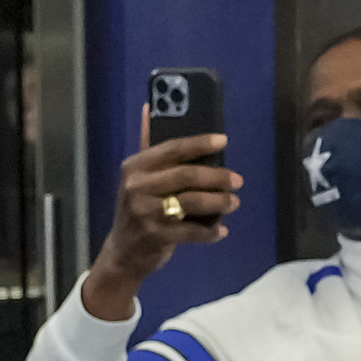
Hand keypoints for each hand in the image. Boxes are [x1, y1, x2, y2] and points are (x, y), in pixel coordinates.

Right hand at [87, 130, 240, 318]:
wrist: (123, 252)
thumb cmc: (137, 209)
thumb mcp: (137, 177)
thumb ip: (148, 145)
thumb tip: (150, 107)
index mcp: (135, 166)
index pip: (172, 148)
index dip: (200, 143)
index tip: (223, 140)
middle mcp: (137, 187)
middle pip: (186, 175)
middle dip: (217, 177)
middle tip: (237, 180)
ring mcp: (145, 213)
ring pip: (191, 202)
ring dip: (218, 201)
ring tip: (233, 202)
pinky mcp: (155, 236)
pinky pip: (190, 231)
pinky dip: (209, 232)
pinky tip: (221, 230)